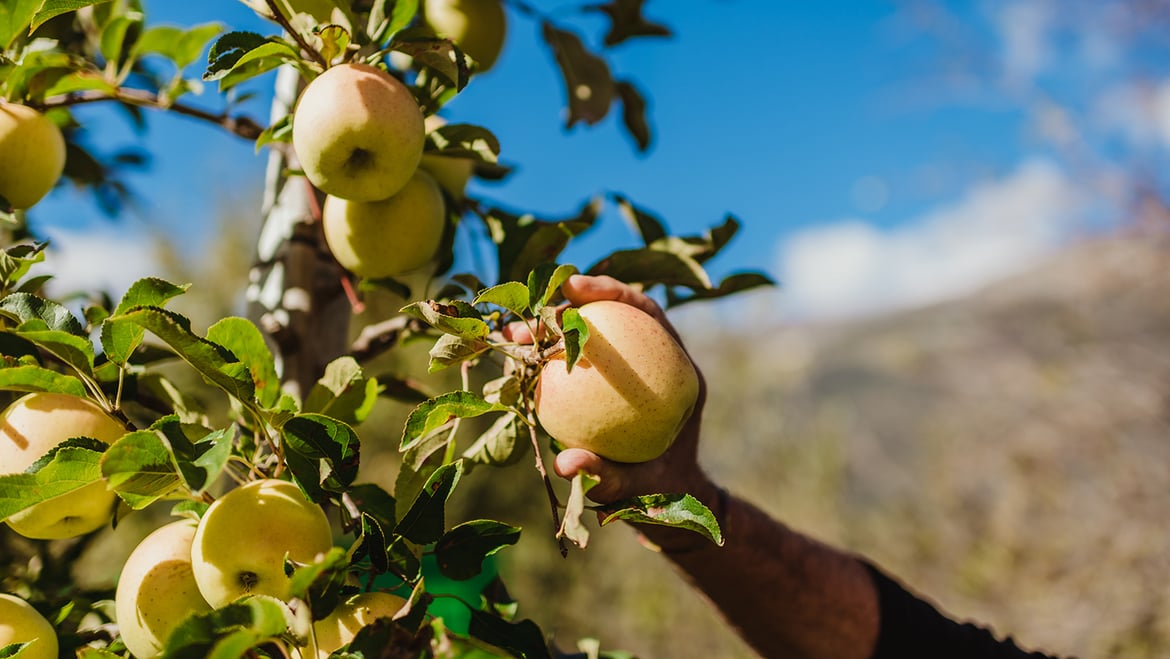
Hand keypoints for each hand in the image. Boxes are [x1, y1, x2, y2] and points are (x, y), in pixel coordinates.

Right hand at [509, 275, 719, 526]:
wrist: (667, 503)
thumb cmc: (661, 497)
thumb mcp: (639, 492)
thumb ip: (608, 477)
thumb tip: (566, 463)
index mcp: (679, 372)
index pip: (648, 314)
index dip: (612, 292)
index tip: (572, 289)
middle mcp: (656, 362)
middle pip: (611, 317)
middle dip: (565, 310)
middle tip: (525, 324)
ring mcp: (629, 371)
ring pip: (588, 338)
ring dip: (548, 332)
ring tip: (512, 338)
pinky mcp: (606, 385)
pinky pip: (575, 367)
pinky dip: (548, 364)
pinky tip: (518, 369)